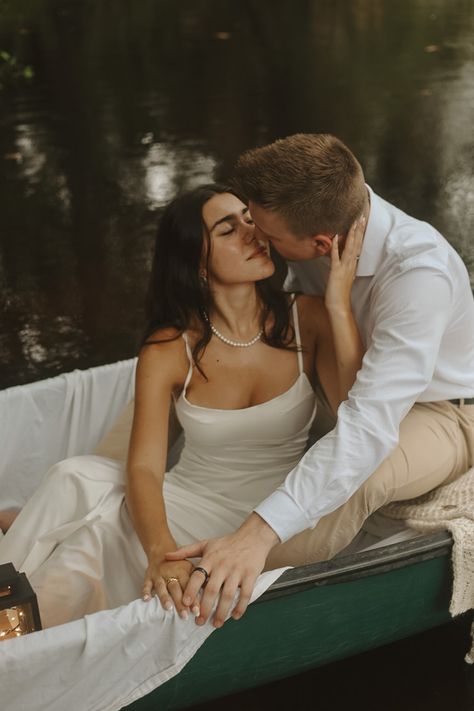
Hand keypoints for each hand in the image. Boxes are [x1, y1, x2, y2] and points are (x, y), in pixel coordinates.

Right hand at [142, 556, 195, 618]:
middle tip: (184, 615)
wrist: (161, 551)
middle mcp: (171, 572)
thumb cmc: (179, 565)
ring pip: (161, 587)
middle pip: (175, 588)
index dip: (193, 598)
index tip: (197, 611)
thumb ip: (199, 580)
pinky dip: (145, 591)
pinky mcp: (148, 577)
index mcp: (183, 570)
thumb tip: (212, 594)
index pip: (189, 585)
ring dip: (164, 597)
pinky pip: (146, 584)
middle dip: (179, 602)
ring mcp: (159, 575)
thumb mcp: (190, 568)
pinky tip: (146, 599)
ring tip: (168, 608)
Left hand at [165, 513, 278, 627]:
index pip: (198, 575)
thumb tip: (166, 556)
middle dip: (205, 608)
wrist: (252, 537)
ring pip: (228, 595)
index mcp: (210, 558)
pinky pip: (245, 594)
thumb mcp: (206, 544)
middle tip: (199, 621)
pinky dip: (240, 607)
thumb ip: (186, 551)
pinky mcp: (251, 575)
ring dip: (222, 612)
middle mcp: (223, 565)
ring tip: (216, 624)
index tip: (185, 604)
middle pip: (212, 590)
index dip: (191, 590)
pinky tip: (235, 616)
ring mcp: (237, 571)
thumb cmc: (227, 543)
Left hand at [325, 215, 365, 313]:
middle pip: (357, 244)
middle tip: (362, 216)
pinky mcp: (336, 271)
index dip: (360, 233)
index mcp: (352, 265)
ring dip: (352, 234)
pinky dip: (336, 247)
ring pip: (350, 248)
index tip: (362, 222)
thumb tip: (346, 261)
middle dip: (359, 229)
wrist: (339, 306)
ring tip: (354, 222)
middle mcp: (351, 264)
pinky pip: (336, 257)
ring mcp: (344, 267)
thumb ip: (345, 267)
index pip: (358, 245)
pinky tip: (336, 237)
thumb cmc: (340, 293)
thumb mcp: (344, 277)